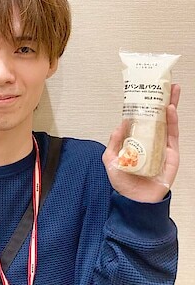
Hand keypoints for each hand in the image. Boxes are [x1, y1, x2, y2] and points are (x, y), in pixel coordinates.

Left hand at [102, 84, 179, 202]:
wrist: (135, 201)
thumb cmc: (123, 182)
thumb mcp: (111, 160)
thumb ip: (114, 142)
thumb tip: (120, 124)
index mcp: (135, 141)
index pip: (140, 119)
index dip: (143, 106)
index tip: (143, 91)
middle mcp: (149, 140)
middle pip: (157, 117)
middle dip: (161, 100)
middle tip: (164, 83)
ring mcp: (161, 146)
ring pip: (167, 122)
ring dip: (170, 105)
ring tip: (172, 90)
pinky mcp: (171, 154)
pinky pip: (172, 135)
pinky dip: (172, 121)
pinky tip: (170, 109)